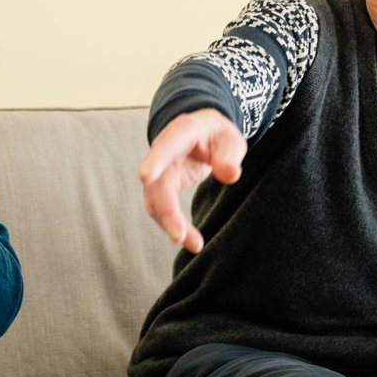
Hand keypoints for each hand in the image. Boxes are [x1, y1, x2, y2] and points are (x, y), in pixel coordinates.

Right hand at [138, 109, 245, 252]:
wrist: (205, 135)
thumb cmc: (218, 136)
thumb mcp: (230, 140)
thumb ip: (230, 155)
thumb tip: (230, 175)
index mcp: (182, 132)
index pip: (167, 146)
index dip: (156, 160)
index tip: (145, 177)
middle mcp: (164, 151)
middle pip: (158, 183)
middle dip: (166, 210)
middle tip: (178, 236)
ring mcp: (160, 170)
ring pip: (156, 200)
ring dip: (170, 223)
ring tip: (194, 244)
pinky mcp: (162, 186)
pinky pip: (163, 208)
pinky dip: (174, 225)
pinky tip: (190, 240)